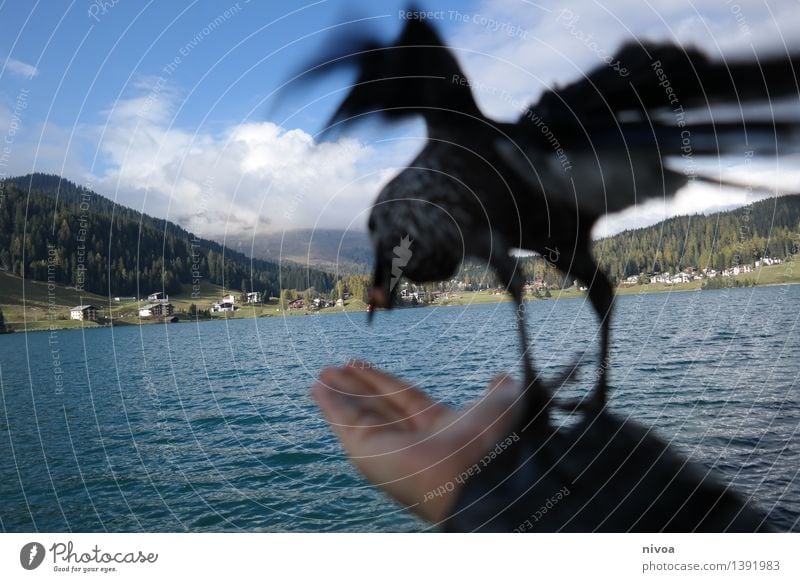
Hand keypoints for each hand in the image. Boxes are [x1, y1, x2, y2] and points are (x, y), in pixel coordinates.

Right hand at [311, 363, 520, 522]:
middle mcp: (410, 440)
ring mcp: (387, 449)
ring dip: (339, 394)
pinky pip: (346, 425)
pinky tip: (319, 390)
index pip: (403, 398)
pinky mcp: (368, 454)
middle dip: (356, 387)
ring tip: (321, 375)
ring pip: (358, 415)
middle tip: (334, 368)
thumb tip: (502, 376)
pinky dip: (331, 407)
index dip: (382, 381)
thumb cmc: (493, 440)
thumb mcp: (502, 404)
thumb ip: (499, 390)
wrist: (480, 472)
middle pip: (376, 407)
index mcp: (438, 428)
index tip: (359, 364)